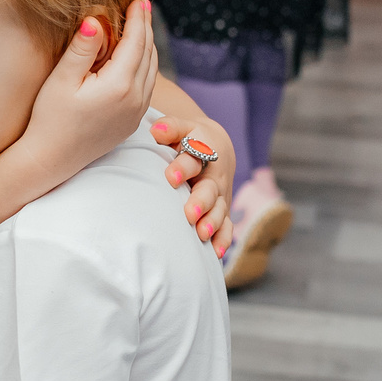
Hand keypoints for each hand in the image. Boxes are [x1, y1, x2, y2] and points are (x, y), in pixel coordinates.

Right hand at [19, 1, 159, 187]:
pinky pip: (147, 86)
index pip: (136, 43)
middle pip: (149, 55)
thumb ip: (82, 49)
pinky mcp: (132, 122)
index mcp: (119, 86)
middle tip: (143, 7)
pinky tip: (135, 58)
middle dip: (145, 29)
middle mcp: (135, 100)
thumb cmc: (50, 119)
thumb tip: (96, 19)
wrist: (51, 159)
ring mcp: (136, 113)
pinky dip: (145, 66)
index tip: (139, 0)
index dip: (138, 19)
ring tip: (140, 28)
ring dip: (148, 47)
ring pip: (152, 71)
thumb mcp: (62, 80)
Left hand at [152, 112, 233, 252]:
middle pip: (209, 190)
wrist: (216, 148)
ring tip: (202, 234)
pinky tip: (215, 252)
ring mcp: (219, 195)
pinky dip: (222, 239)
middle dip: (201, 202)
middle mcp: (213, 176)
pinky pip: (226, 226)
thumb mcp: (183, 128)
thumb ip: (170, 128)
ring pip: (218, 210)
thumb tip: (156, 131)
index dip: (182, 168)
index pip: (193, 159)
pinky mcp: (222, 210)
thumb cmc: (190, 138)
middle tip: (190, 214)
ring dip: (211, 222)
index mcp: (203, 153)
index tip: (170, 177)